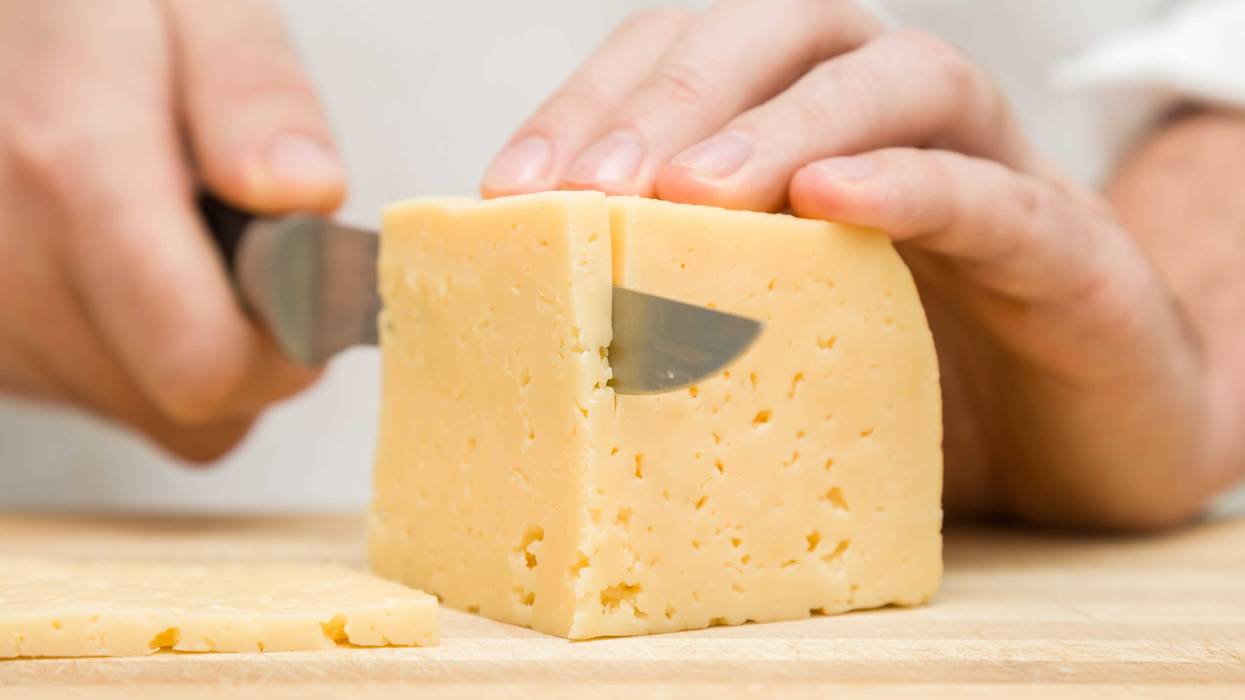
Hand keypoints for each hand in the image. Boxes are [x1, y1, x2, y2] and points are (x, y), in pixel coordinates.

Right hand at [0, 0, 343, 459]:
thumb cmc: (87, 13)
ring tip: (168, 236)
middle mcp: (11, 272)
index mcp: (72, 174)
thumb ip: (255, 95)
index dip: (290, 338)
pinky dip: (138, 351)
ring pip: (154, 411)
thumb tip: (307, 194)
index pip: (209, 364)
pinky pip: (101, 397)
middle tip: (239, 239)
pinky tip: (119, 262)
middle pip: (197, 406)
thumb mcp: (197, 5)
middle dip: (254, 338)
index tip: (305, 274)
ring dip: (195, 345)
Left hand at [483, 1, 1239, 528]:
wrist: (1080, 446)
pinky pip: (994, 195)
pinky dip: (913, 186)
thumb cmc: (901, 380)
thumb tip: (519, 321)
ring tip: (694, 192)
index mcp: (805, 125)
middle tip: (588, 186)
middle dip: (673, 98)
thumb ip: (669, 304)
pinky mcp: (1065, 247)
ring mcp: (989, 166)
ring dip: (782, 124)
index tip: (512, 188)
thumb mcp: (763, 337)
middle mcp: (891, 118)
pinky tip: (834, 201)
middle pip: (780, 36)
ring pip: (894, 82)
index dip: (592, 104)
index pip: (686, 61)